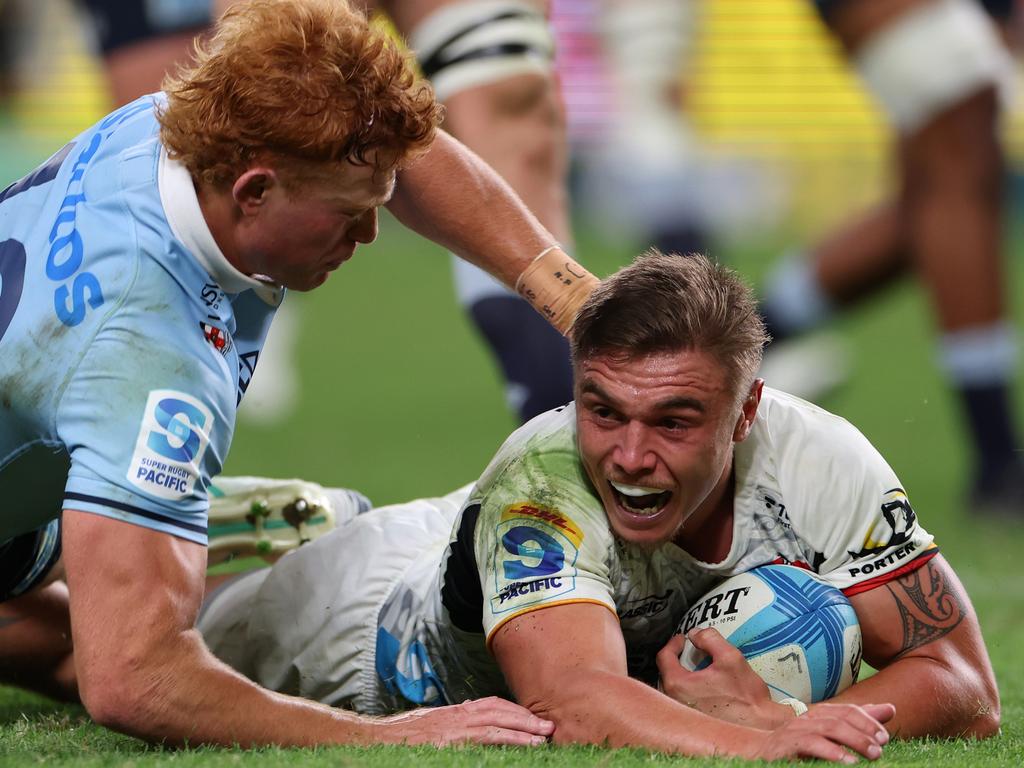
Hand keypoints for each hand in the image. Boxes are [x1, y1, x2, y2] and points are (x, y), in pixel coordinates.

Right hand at [379, 696, 554, 746]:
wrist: (379, 738)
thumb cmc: (405, 736)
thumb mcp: (434, 726)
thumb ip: (454, 724)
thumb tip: (473, 725)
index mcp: (456, 712)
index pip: (491, 704)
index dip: (513, 710)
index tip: (532, 718)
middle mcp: (458, 714)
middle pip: (499, 710)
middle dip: (525, 718)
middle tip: (548, 726)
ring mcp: (455, 726)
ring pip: (497, 721)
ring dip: (523, 728)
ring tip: (544, 736)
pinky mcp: (452, 739)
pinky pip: (486, 736)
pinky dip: (508, 738)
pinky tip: (524, 744)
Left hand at [656, 629, 781, 727]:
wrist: (759, 728)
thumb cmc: (745, 697)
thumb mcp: (730, 658)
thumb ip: (710, 639)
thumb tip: (695, 634)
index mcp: (678, 685)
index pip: (664, 657)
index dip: (674, 643)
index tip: (684, 639)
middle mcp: (675, 701)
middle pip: (667, 672)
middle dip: (677, 659)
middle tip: (690, 651)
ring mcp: (682, 713)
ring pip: (674, 687)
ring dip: (683, 674)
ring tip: (698, 667)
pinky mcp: (692, 722)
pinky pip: (682, 699)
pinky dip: (689, 688)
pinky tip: (705, 686)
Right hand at [751, 702, 895, 762]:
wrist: (759, 750)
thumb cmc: (798, 744)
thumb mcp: (829, 733)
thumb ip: (858, 722)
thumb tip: (890, 708)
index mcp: (819, 713)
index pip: (847, 710)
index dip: (867, 720)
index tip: (885, 736)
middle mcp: (809, 717)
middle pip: (841, 717)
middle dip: (864, 730)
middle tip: (881, 745)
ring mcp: (797, 729)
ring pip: (830, 728)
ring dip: (854, 741)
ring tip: (873, 754)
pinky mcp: (788, 744)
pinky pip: (812, 744)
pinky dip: (832, 752)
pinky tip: (848, 761)